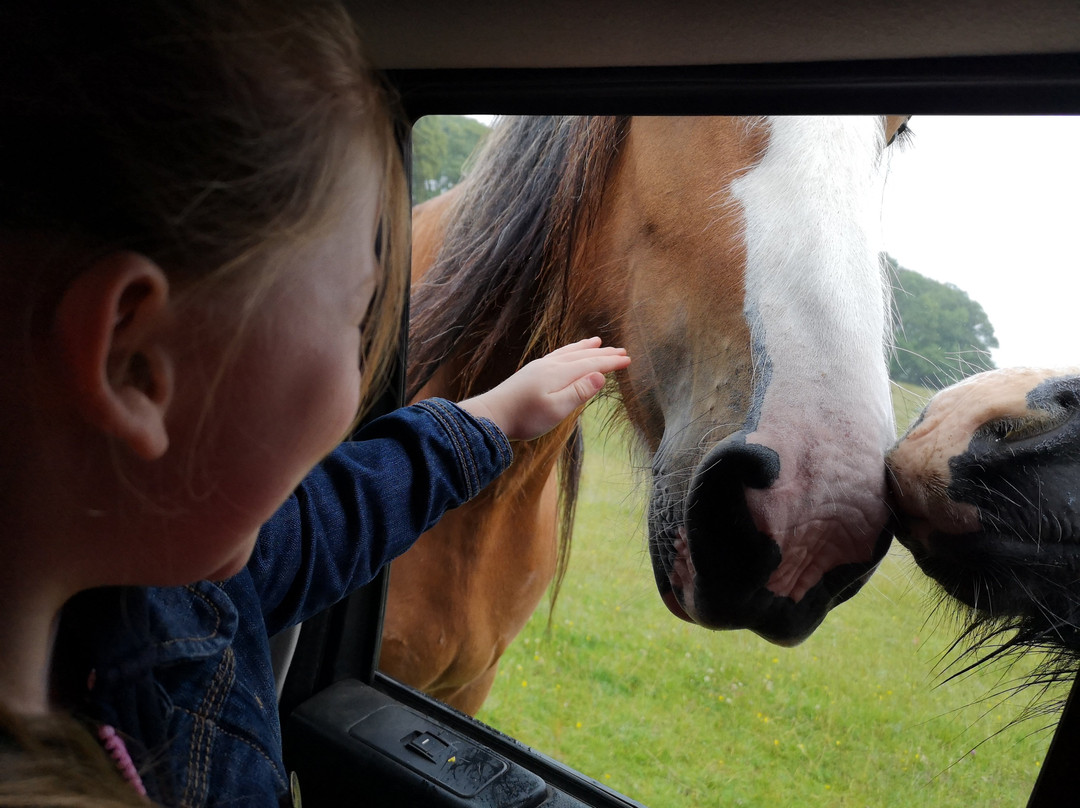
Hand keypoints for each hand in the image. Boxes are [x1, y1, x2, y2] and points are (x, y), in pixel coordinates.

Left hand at [458, 337, 630, 440]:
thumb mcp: (556, 409)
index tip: (628, 359)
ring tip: (597, 341)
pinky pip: (557, 355)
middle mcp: (551, 365)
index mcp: (560, 374)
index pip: (592, 365)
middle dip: (604, 354)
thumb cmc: (525, 417)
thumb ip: (579, 392)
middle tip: (622, 351)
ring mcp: (539, 367)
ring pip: (568, 352)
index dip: (611, 362)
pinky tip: (567, 353)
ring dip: (585, 348)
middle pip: (582, 355)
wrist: (492, 415)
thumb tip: (600, 376)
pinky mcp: (531, 372)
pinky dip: (568, 351)